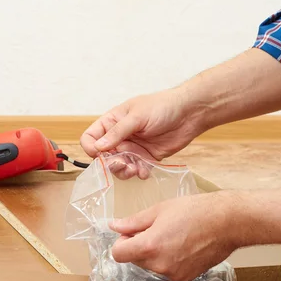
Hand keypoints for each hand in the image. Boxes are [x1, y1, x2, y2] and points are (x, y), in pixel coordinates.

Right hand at [80, 88, 203, 173]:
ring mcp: (132, 148)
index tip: (99, 154)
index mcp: (111, 122)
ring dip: (123, 171)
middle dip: (110, 163)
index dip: (91, 148)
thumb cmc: (162, 106)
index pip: (90, 138)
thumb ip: (117, 132)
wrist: (190, 113)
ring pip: (119, 166)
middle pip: (103, 157)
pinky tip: (145, 171)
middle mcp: (119, 137)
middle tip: (122, 164)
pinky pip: (136, 170)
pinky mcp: (146, 158)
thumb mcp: (136, 116)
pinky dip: (138, 173)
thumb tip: (97, 147)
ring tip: (134, 169)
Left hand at [108, 192, 238, 280]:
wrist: (227, 222)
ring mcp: (173, 274)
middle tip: (156, 228)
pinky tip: (182, 245)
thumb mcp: (158, 210)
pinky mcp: (185, 277)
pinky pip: (166, 269)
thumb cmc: (195, 211)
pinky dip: (167, 259)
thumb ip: (133, 222)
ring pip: (150, 265)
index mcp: (149, 246)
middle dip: (139, 245)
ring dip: (153, 253)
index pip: (118, 254)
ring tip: (172, 235)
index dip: (122, 242)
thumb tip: (114, 226)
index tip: (131, 232)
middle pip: (134, 259)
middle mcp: (159, 265)